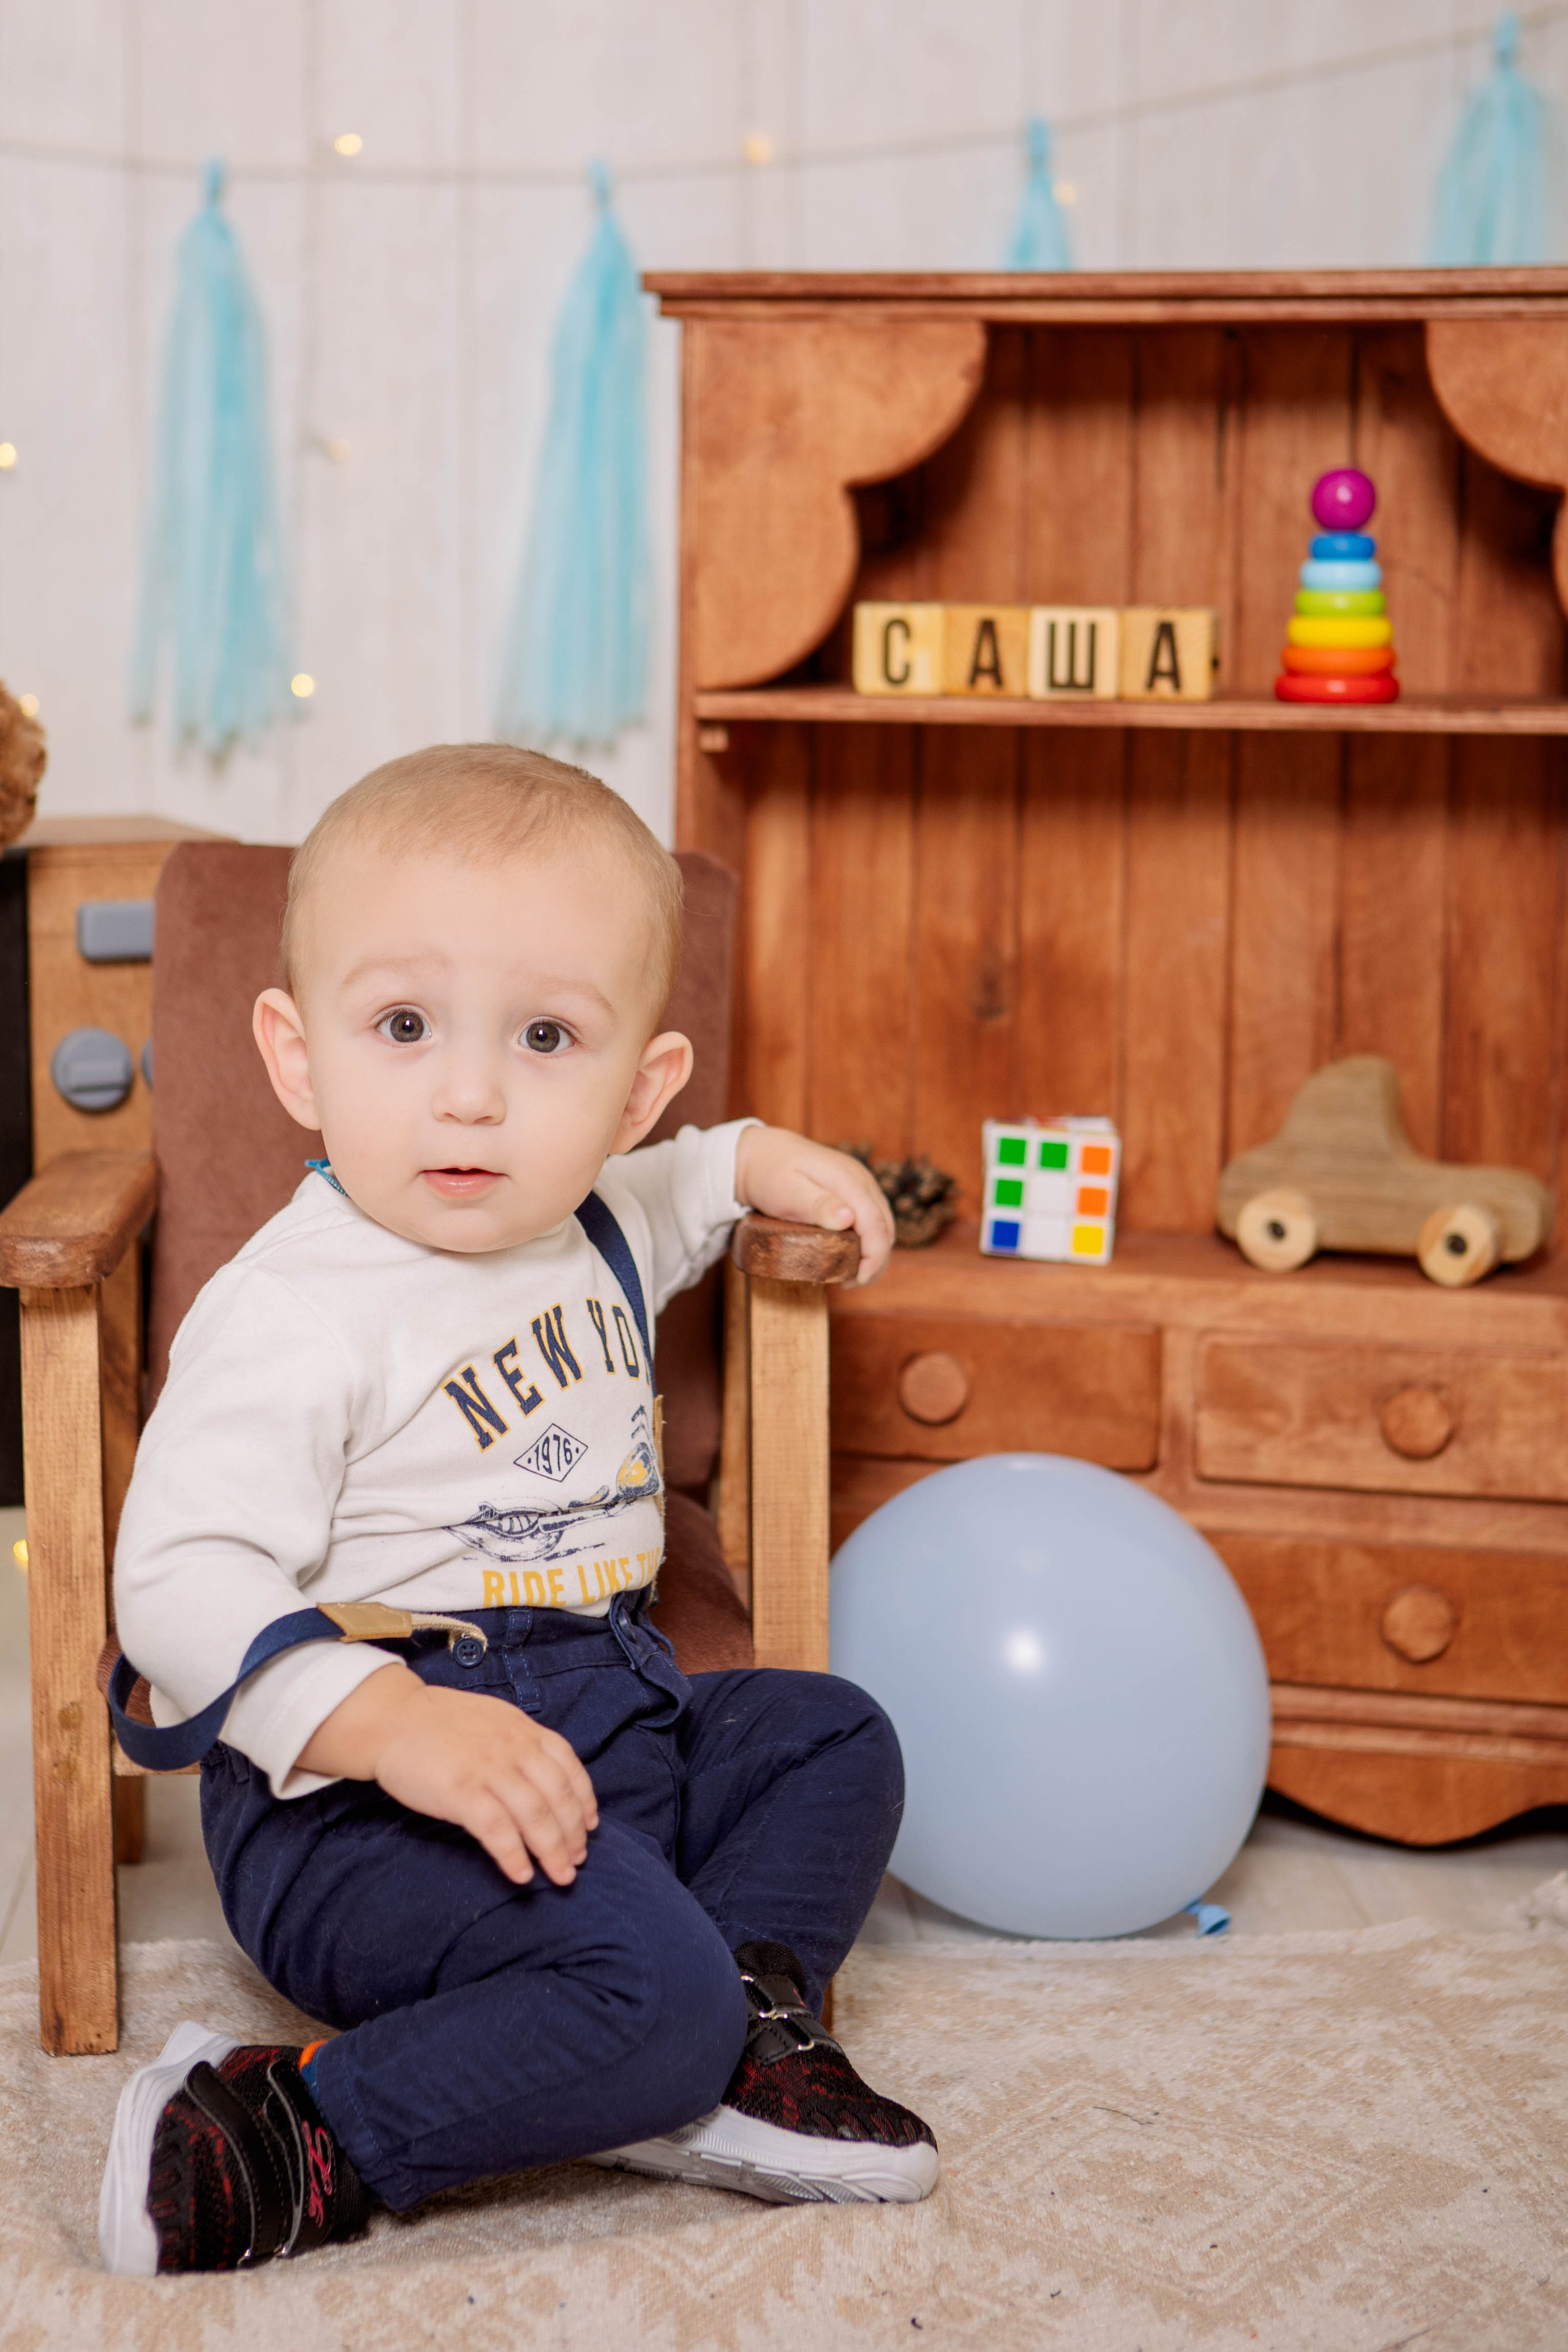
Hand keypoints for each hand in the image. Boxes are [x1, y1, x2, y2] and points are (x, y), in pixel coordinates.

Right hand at [296, 1663, 598, 1885]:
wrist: (392, 1719)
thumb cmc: (439, 1724)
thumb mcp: (493, 1720)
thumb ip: (520, 1743)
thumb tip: (543, 1775)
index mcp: (523, 1730)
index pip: (569, 1767)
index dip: (584, 1800)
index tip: (590, 1825)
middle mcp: (514, 1748)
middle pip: (558, 1796)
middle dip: (573, 1833)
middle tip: (577, 1861)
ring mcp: (489, 1770)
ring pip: (535, 1816)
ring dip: (552, 1850)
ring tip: (560, 1876)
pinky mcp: (461, 1792)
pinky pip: (498, 1830)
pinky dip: (513, 1855)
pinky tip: (521, 1875)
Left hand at [734, 1125, 895, 1286]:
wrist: (762, 1153)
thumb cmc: (770, 1174)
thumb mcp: (787, 1191)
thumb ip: (817, 1204)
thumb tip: (849, 1218)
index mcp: (848, 1180)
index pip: (877, 1224)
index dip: (874, 1257)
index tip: (858, 1280)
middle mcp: (861, 1180)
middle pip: (885, 1227)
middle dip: (875, 1260)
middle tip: (850, 1283)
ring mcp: (861, 1184)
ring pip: (882, 1225)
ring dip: (873, 1252)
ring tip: (849, 1274)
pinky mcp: (855, 1190)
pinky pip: (872, 1219)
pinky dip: (867, 1241)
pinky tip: (849, 1254)